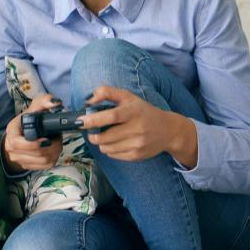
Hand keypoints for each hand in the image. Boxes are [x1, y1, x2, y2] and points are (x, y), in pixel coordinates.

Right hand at [1, 94, 63, 171]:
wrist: (21, 134)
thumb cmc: (28, 120)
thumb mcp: (35, 107)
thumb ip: (45, 101)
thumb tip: (56, 103)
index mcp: (11, 134)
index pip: (17, 143)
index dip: (32, 144)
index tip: (46, 139)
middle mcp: (12, 149)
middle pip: (36, 153)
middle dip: (52, 146)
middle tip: (58, 138)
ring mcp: (20, 159)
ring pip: (43, 160)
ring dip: (55, 151)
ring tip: (57, 142)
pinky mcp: (28, 166)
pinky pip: (45, 166)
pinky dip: (54, 158)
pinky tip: (54, 150)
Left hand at [79, 86, 197, 164]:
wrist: (168, 130)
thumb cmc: (144, 111)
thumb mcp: (128, 97)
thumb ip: (107, 93)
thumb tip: (88, 101)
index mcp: (134, 112)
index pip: (111, 116)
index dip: (93, 120)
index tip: (81, 121)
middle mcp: (137, 129)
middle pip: (104, 137)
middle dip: (93, 134)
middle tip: (93, 130)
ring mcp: (137, 144)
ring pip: (106, 148)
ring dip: (101, 142)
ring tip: (108, 135)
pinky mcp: (137, 156)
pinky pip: (113, 155)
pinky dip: (110, 149)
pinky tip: (118, 142)